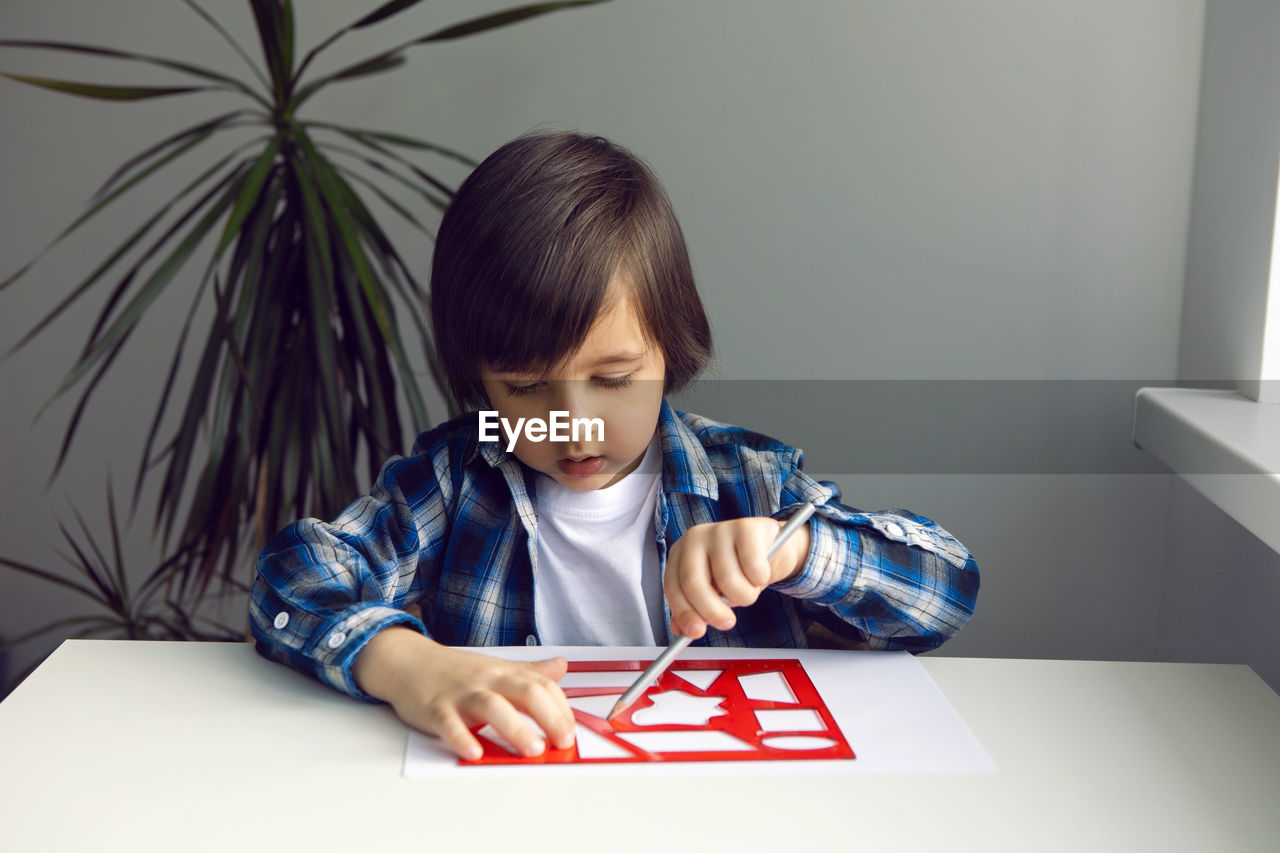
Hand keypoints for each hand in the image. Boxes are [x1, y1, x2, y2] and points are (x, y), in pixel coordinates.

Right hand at [352, 626, 574, 759]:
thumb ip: (530, 672)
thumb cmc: (456, 671)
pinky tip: (474, 753)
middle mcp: (486, 681)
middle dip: (549, 718)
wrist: (409, 662)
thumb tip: (561, 667)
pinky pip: (449, 723)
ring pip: (492, 707)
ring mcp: (461, 694)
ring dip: (515, 729)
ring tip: (532, 750)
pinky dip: (462, 738)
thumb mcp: (496, 667)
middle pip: (525, 692)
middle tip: (563, 743)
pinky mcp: (435, 709)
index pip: (542, 686)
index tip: (570, 731)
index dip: (561, 709)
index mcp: (504, 673)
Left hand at [664, 516, 810, 639]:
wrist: (766, 546)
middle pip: (694, 582)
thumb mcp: (712, 590)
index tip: (696, 632)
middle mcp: (695, 538)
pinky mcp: (745, 528)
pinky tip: (760, 575)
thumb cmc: (735, 568)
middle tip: (726, 623)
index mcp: (680, 554)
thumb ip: (695, 608)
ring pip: (727, 578)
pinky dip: (759, 579)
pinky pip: (752, 567)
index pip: (674, 587)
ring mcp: (719, 530)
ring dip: (743, 595)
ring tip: (748, 591)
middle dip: (711, 610)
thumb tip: (681, 631)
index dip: (684, 613)